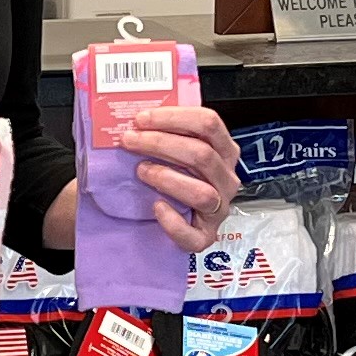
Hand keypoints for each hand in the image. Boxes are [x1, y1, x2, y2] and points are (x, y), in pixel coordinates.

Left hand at [110, 101, 240, 250]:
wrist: (170, 220)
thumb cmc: (173, 178)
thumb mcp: (177, 152)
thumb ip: (166, 135)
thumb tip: (134, 119)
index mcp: (224, 151)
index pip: (209, 124)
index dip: (174, 118)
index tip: (141, 119)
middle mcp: (226, 179)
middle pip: (202, 155)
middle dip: (161, 144)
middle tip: (130, 141)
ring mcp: (219, 209)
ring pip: (201, 193)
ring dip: (167, 178)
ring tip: (141, 171)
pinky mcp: (205, 237)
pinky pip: (192, 234)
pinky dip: (172, 221)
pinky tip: (156, 207)